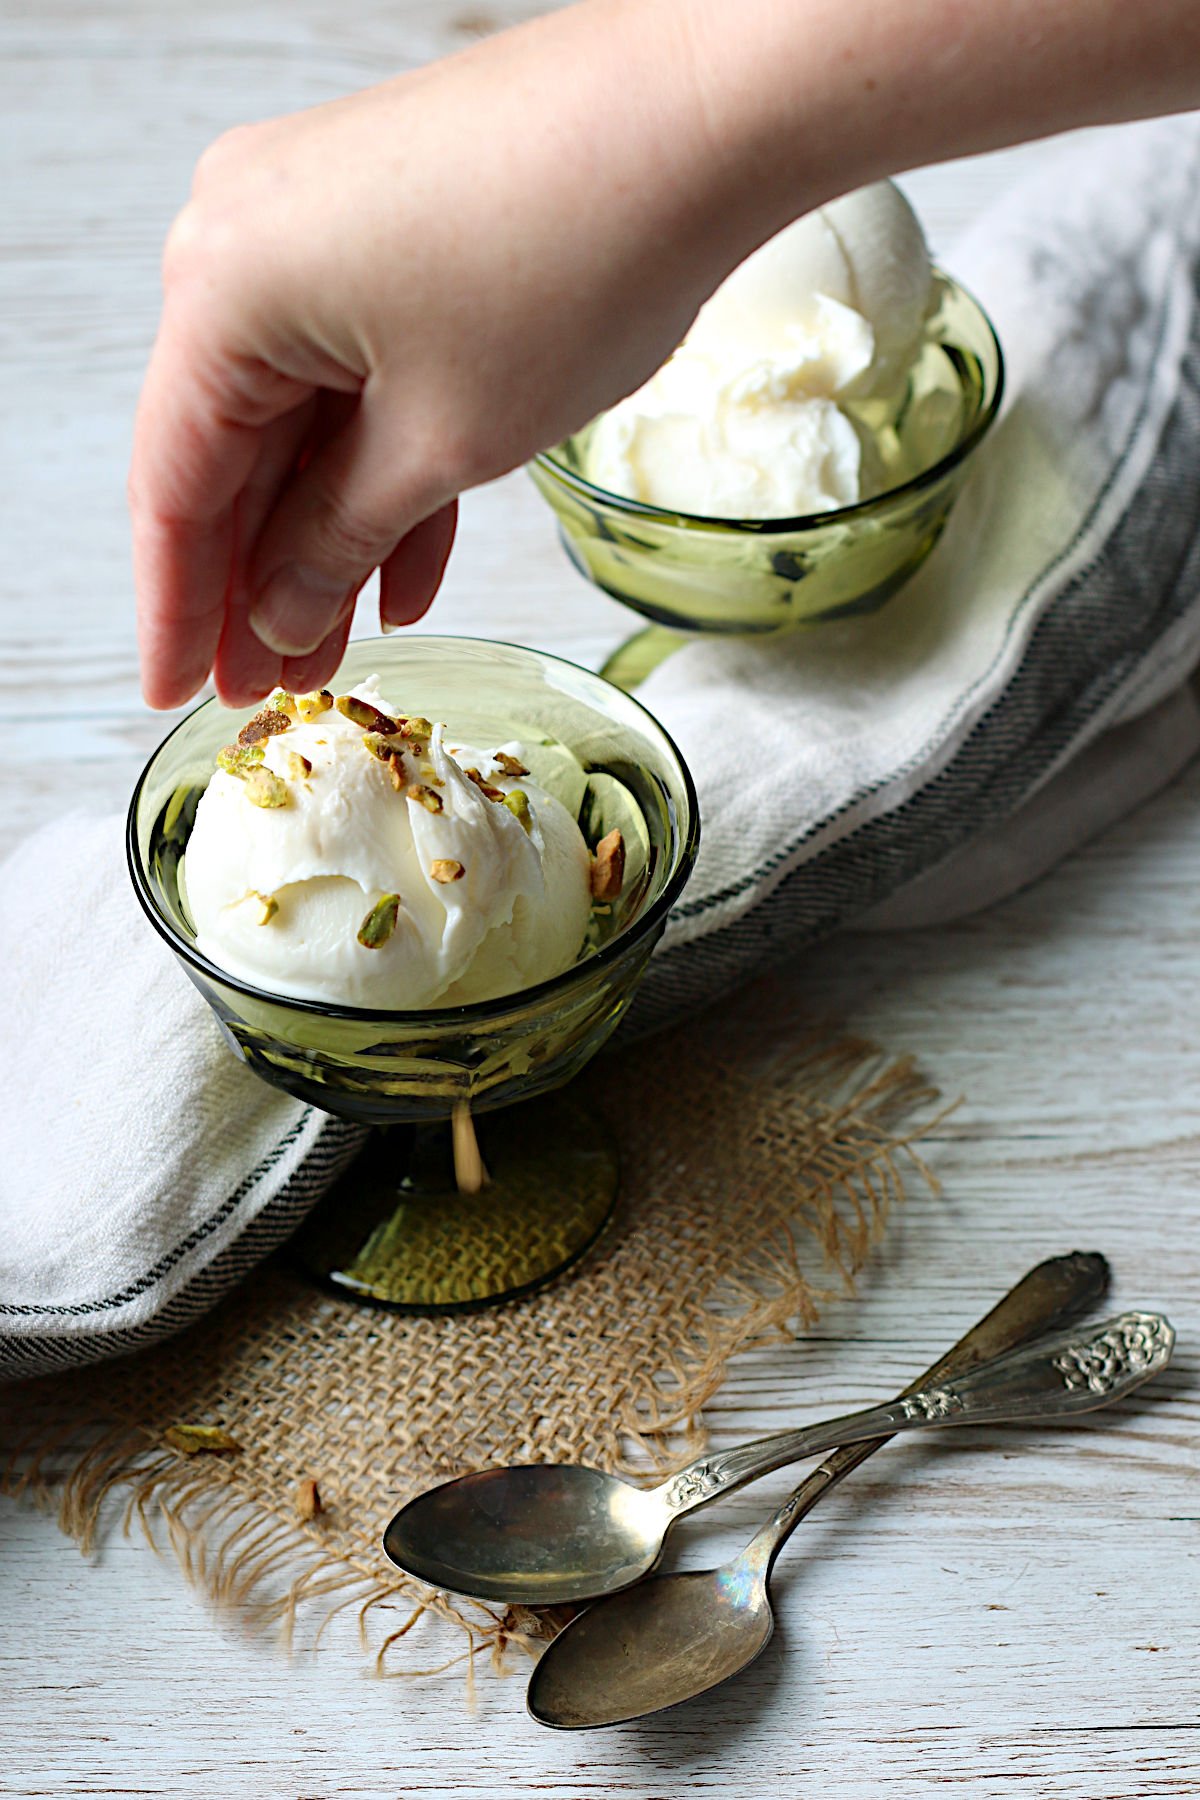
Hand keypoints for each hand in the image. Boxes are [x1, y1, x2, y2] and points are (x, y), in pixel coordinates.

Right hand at [128, 0, 750, 708]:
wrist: (703, 112)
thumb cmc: (576, 261)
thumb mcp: (441, 443)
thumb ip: (337, 539)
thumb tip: (277, 611)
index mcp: (224, 285)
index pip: (174, 483)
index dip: (177, 607)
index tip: (176, 692)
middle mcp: (246, 236)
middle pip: (230, 450)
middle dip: (254, 583)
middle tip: (262, 694)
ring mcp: (319, 219)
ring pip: (303, 418)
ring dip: (323, 537)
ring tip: (334, 652)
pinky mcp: (392, 223)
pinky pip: (360, 369)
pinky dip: (383, 467)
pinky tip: (405, 568)